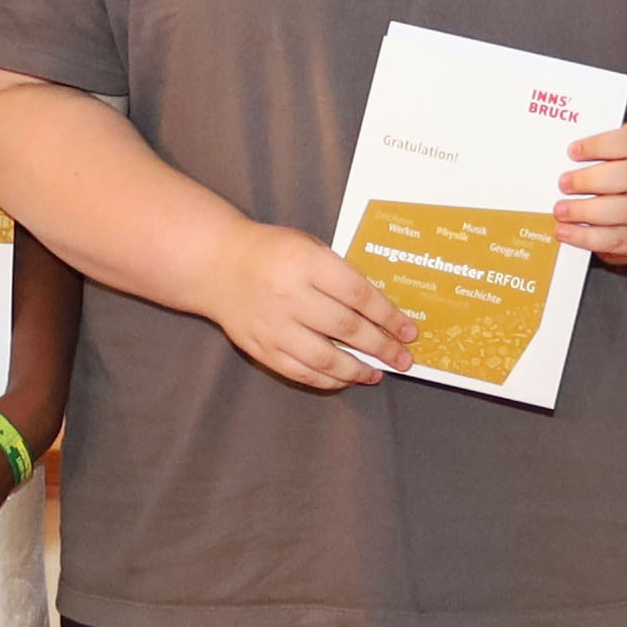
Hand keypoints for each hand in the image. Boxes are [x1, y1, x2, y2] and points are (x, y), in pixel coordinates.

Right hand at [203, 220, 417, 392]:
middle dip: (382, 347)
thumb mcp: (310, 246)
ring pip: (325, 358)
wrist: (217, 265)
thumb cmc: (272, 252)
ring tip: (378, 373)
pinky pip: (301, 372)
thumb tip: (381, 312)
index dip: (389, 316)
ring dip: (358, 370)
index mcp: (306, 262)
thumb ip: (340, 275)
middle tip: (404, 359)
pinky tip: (346, 378)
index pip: (359, 294)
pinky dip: (328, 379)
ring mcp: (274, 326)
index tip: (409, 331)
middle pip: (347, 328)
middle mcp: (290, 295)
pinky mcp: (262, 348)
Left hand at [555, 120, 626, 267]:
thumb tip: (549, 158)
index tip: (572, 150)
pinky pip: (617, 239)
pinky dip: (587, 237)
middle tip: (563, 183)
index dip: (603, 144)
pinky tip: (566, 231)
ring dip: (587, 211)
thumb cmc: (613, 177)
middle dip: (592, 180)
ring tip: (560, 210)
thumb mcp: (607, 159)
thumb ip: (587, 156)